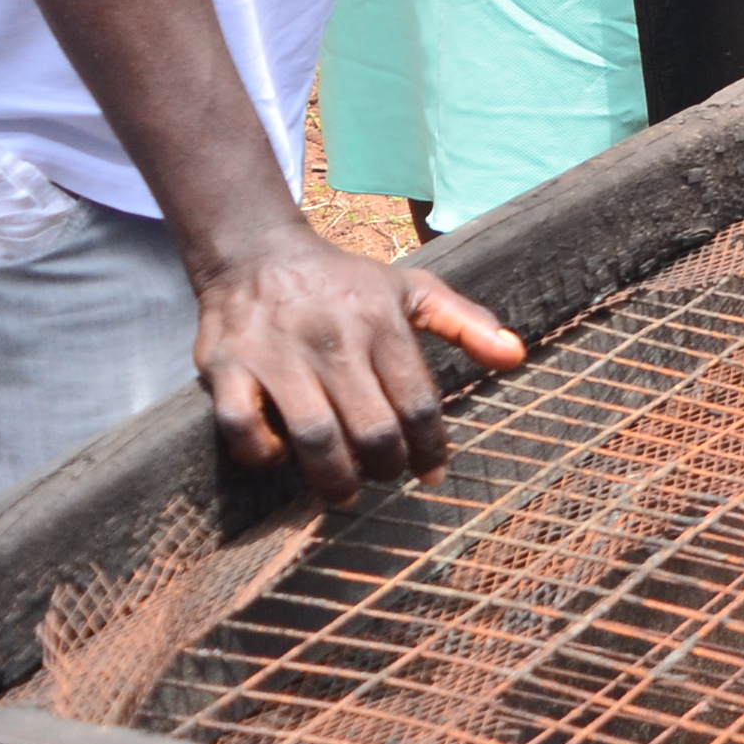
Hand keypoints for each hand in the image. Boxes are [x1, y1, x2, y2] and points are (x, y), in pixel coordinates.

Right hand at [191, 225, 526, 506]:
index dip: (431, 448)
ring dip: (334, 477)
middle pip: (372, 428)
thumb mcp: (411, 290)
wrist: (255, 253)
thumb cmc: (343, 284)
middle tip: (386, 477)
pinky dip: (263, 453)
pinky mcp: (226, 366)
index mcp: (381, 321)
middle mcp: (333, 339)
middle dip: (386, 467)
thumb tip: (516, 357)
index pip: (418, 403)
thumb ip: (465, 323)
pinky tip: (280, 455)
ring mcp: (276, 353)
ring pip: (314, 435)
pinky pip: (243, 426)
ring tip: (345, 489)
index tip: (432, 472)